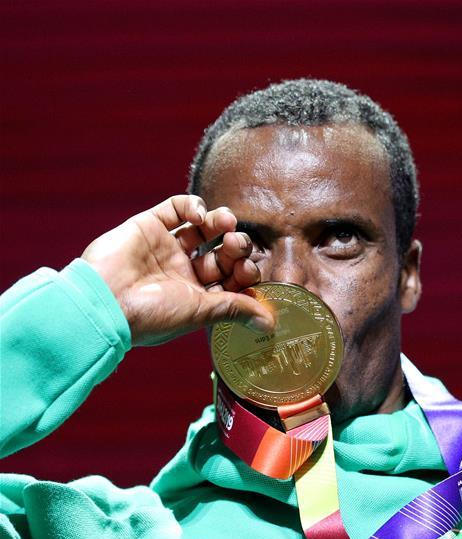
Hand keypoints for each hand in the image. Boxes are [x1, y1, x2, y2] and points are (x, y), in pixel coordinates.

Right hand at [81, 194, 274, 345]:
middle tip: (236, 244)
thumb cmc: (152, 314)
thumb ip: (237, 309)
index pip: (231, 279)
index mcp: (194, 296)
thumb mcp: (201, 313)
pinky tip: (200, 215)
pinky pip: (177, 208)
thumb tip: (270, 322)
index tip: (249, 271)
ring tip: (226, 223)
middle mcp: (181, 272)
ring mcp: (165, 248)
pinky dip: (194, 206)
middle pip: (221, 253)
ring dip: (221, 222)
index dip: (245, 273)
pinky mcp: (148, 226)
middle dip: (235, 247)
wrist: (104, 300)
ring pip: (203, 228)